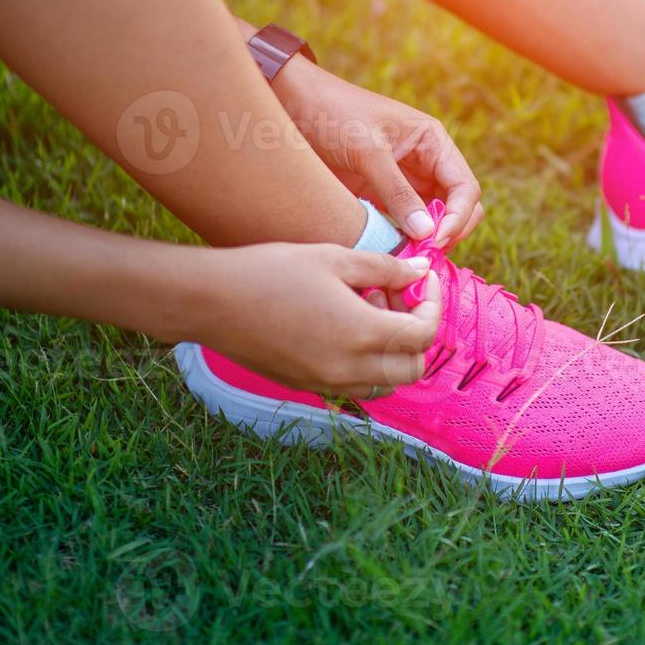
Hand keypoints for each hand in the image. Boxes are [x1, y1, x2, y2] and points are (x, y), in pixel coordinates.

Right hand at [185, 242, 441, 397]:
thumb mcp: (335, 258)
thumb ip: (386, 268)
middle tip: (399, 297)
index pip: (423, 334)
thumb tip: (421, 273)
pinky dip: (366, 363)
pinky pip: (354, 384)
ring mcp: (326, 383)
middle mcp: (349, 368)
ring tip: (372, 311)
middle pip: (412, 368)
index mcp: (362, 334)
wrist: (212, 301)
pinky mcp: (306, 386)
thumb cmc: (272, 271)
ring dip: (393, 353)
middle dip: (417, 334)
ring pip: (385, 383)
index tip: (422, 280)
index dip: (432, 305)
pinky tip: (345, 325)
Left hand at [272, 57, 481, 246]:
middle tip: (425, 254)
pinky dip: (405, 239)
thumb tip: (428, 233)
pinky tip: (393, 252)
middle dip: (450, 231)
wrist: (294, 105)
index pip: (465, 187)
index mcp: (433, 142)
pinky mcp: (381, 196)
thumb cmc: (334, 114)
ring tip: (410, 257)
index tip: (436, 240)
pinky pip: (404, 223)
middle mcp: (426, 163)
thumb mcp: (368, 151)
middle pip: (457, 207)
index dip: (459, 216)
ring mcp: (404, 181)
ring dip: (428, 240)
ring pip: (433, 219)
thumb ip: (397, 192)